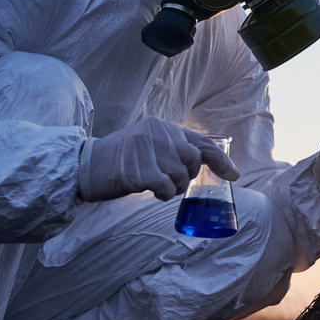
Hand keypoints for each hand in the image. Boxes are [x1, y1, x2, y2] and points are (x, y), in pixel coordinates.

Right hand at [78, 116, 239, 201]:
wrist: (85, 165)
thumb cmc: (120, 159)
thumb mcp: (149, 144)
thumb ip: (173, 148)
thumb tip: (204, 163)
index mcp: (162, 125)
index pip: (201, 141)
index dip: (220, 160)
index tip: (234, 175)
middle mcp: (158, 132)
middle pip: (194, 159)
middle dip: (188, 175)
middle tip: (172, 181)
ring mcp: (148, 149)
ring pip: (182, 174)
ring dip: (174, 187)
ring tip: (157, 186)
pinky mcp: (140, 169)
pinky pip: (167, 187)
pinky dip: (164, 194)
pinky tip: (153, 191)